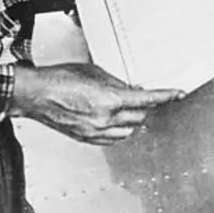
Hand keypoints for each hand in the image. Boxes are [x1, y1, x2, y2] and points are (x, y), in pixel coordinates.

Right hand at [12, 62, 183, 144]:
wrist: (35, 94)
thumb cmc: (59, 79)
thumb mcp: (94, 73)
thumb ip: (116, 83)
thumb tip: (131, 90)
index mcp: (109, 100)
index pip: (146, 100)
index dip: (165, 96)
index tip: (178, 94)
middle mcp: (104, 120)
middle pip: (140, 116)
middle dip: (144, 106)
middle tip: (141, 96)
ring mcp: (95, 132)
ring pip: (128, 131)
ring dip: (132, 119)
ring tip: (125, 107)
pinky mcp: (86, 139)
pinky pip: (113, 139)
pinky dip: (119, 130)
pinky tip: (114, 120)